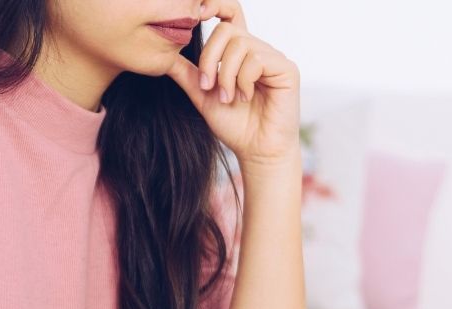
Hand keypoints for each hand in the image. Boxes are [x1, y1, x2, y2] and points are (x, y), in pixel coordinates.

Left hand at [167, 0, 300, 164]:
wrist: (256, 151)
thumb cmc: (235, 127)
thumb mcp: (203, 97)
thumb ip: (187, 75)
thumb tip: (164, 55)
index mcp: (239, 54)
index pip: (229, 17)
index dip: (216, 6)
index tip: (198, 14)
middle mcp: (258, 51)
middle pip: (227, 30)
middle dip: (210, 58)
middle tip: (208, 86)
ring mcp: (273, 58)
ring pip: (241, 45)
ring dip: (226, 75)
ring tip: (228, 98)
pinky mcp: (286, 69)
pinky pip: (257, 60)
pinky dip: (243, 80)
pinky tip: (245, 98)